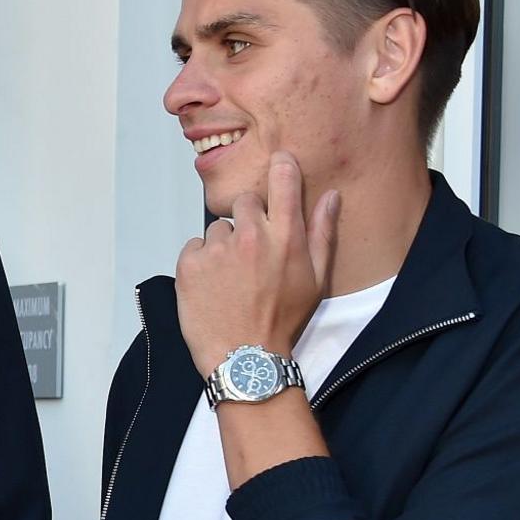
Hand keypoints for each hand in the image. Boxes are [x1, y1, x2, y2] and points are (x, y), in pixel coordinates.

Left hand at [177, 152, 339, 375]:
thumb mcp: (316, 279)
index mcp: (285, 237)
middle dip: (248, 219)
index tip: (279, 162)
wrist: (244, 357)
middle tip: (252, 254)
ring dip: (223, 246)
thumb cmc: (282, 321)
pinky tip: (213, 286)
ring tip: (231, 278)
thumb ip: (322, 233)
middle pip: (244, 201)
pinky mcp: (189, 264)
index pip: (283, 181)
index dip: (281, 167)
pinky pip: (194, 247)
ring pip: (217, 228)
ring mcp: (217, 249)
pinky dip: (200, 262)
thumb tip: (330, 197)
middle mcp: (250, 236)